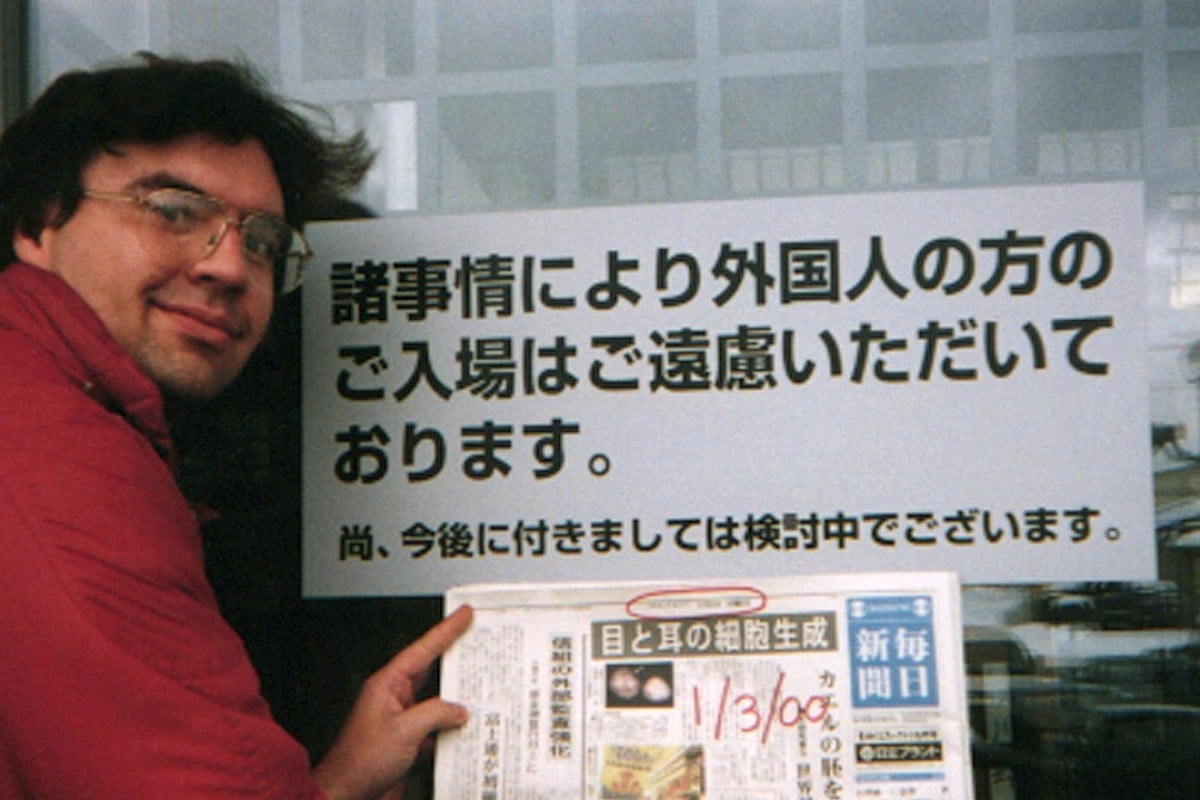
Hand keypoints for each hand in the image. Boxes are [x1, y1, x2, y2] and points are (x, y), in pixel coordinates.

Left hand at [313, 605, 472, 799]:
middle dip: (455, 658)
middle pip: (431, 671)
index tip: (463, 614)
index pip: (423, 649)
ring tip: (480, 688)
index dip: (446, 630)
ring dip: (456, 700)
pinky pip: (435, 727)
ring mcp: (401, 720)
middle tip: (478, 642)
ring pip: (436, 701)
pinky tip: (464, 730)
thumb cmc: (360, 761)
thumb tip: (458, 709)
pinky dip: (450, 728)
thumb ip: (436, 713)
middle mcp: (394, 698)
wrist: (348, 794)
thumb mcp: (404, 731)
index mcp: (388, 684)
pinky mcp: (406, 742)